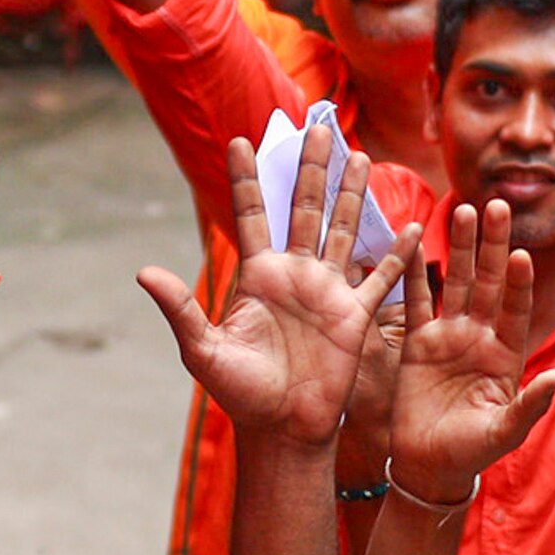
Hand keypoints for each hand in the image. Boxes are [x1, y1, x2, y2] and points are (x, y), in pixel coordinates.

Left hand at [142, 115, 409, 447]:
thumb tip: (142, 272)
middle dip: (310, 168)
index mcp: (257, 276)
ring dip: (351, 194)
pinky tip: (412, 227)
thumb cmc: (241, 393)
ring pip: (343, 229)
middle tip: (316, 126)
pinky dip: (397, 254)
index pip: (251, 214)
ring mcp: (327, 291)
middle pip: (303, 208)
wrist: (283, 429)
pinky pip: (381, 278)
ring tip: (360, 155)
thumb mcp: (202, 350)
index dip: (246, 179)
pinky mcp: (355, 315)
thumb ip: (180, 308)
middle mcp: (294, 275)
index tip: (240, 140)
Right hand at [386, 201, 554, 494]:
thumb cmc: (473, 451)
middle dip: (493, 245)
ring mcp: (449, 336)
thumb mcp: (506, 431)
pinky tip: (414, 241)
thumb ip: (531, 404)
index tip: (523, 253)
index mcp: (506, 355)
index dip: (520, 283)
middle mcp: (480, 337)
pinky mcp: (418, 343)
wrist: (429, 465)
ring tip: (462, 208)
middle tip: (497, 204)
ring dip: (461, 247)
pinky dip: (413, 272)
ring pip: (457, 282)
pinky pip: (416, 301)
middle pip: (490, 282)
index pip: (517, 309)